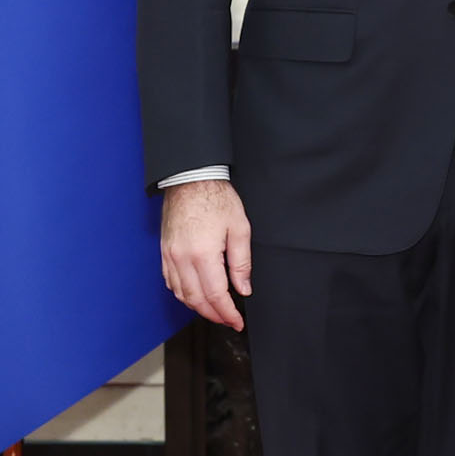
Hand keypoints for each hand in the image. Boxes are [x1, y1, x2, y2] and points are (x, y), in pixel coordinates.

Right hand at [161, 180, 251, 329]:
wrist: (190, 181)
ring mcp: (170, 257)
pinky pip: (171, 282)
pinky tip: (196, 294)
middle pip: (196, 300)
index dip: (227, 313)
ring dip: (198, 307)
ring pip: (181, 294)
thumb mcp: (240, 228)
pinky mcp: (164, 253)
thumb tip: (243, 288)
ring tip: (215, 310)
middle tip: (229, 319)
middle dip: (213, 315)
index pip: (215, 295)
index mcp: (203, 255)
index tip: (237, 322)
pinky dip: (184, 294)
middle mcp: (182, 260)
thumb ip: (241, 262)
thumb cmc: (217, 199)